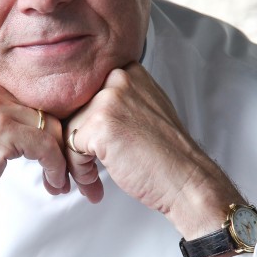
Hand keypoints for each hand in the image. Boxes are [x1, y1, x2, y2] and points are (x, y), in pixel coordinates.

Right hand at [0, 78, 67, 256]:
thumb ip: (3, 114)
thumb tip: (46, 120)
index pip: (35, 95)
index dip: (52, 124)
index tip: (58, 150)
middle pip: (48, 110)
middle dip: (61, 143)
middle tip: (63, 170)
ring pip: (52, 128)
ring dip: (61, 159)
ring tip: (59, 181)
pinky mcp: (2, 133)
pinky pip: (47, 146)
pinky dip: (56, 168)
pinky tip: (53, 183)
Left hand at [63, 63, 239, 240]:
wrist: (188, 181)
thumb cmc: (167, 156)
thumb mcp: (144, 111)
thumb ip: (117, 103)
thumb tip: (80, 112)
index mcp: (129, 72)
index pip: (85, 94)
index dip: (84, 125)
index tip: (90, 147)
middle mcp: (118, 79)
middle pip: (74, 111)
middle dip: (76, 145)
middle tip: (86, 170)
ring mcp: (109, 100)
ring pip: (69, 130)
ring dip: (76, 162)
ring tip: (91, 181)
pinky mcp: (100, 124)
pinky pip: (70, 148)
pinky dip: (79, 171)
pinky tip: (95, 184)